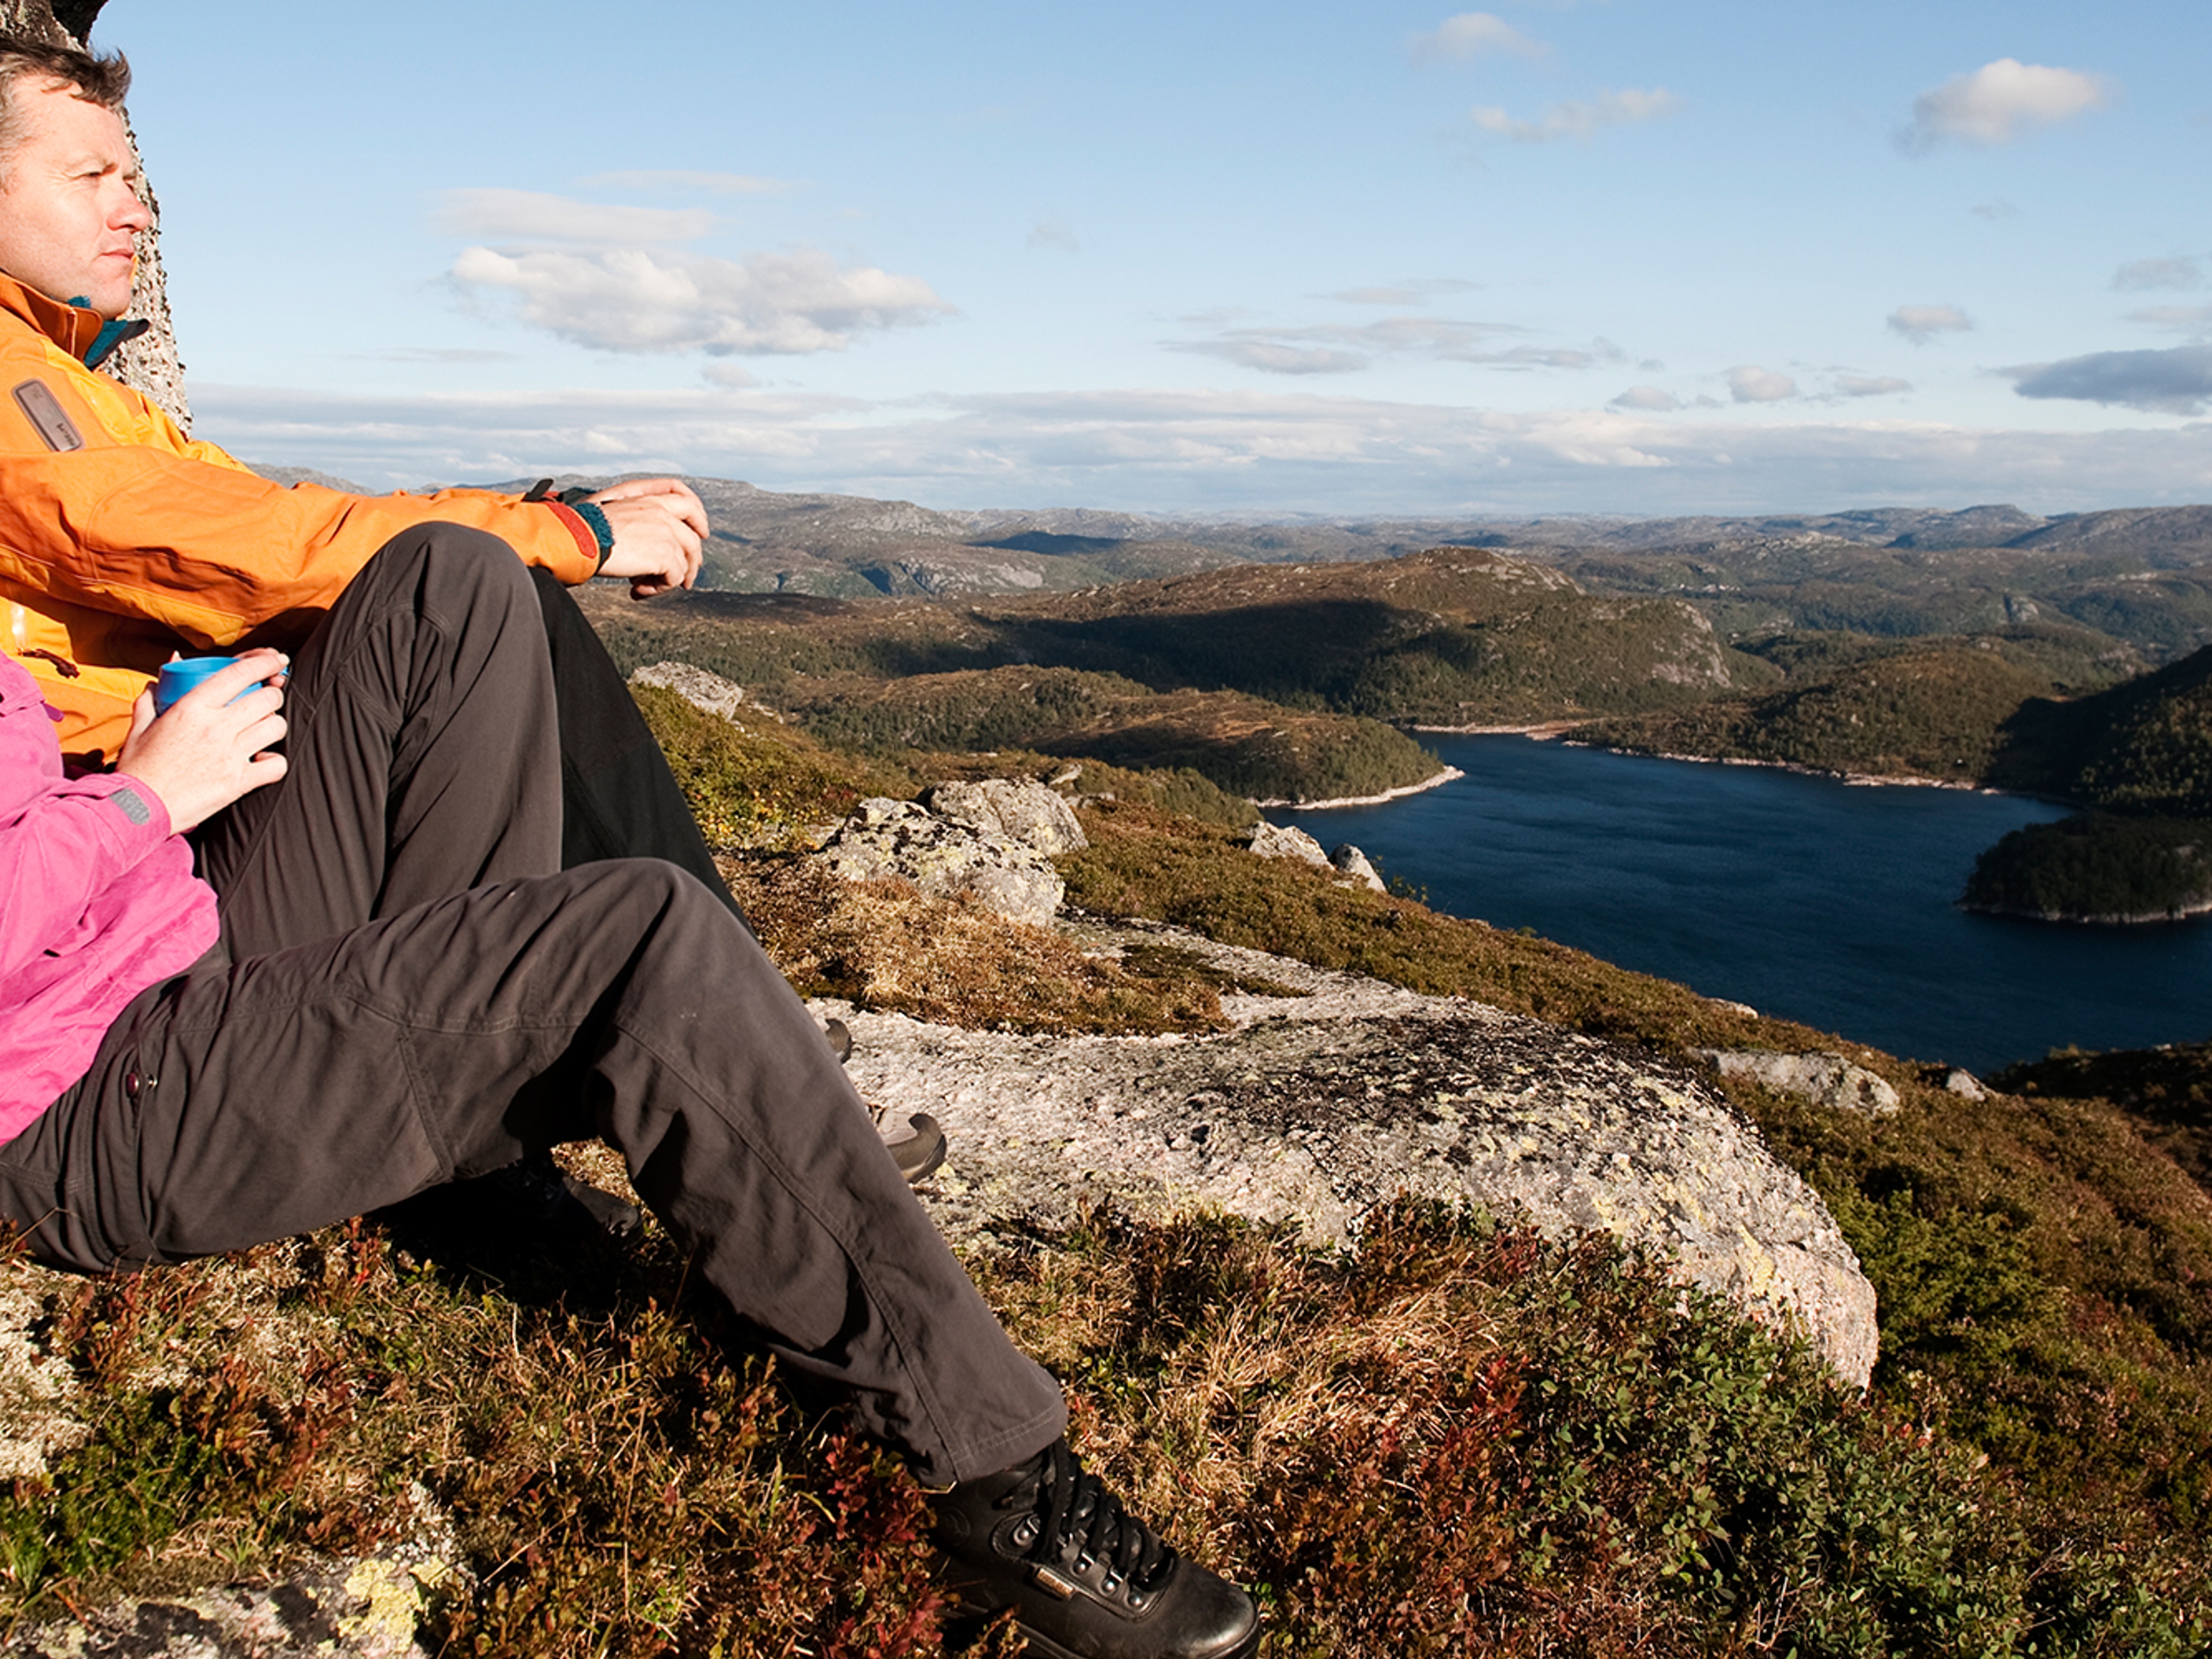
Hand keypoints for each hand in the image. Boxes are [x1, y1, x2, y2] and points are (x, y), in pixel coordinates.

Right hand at [114, 650, 288, 832]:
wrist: (137, 808)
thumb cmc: (139, 767)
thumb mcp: (140, 725)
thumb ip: (154, 694)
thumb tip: (168, 666)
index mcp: (192, 707)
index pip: (240, 673)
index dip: (266, 662)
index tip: (277, 660)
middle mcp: (215, 727)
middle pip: (268, 698)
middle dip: (273, 696)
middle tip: (266, 701)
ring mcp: (230, 755)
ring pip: (276, 727)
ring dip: (273, 726)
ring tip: (261, 730)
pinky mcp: (239, 782)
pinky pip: (277, 764)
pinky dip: (274, 762)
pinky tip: (261, 760)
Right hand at [590, 478, 708, 598]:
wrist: (577, 538)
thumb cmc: (582, 528)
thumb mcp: (609, 512)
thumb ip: (632, 518)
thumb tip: (641, 541)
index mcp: (647, 498)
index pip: (684, 498)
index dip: (698, 516)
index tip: (701, 532)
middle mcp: (661, 511)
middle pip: (693, 538)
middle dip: (692, 562)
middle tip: (684, 579)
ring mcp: (666, 532)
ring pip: (685, 562)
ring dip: (669, 580)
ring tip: (647, 587)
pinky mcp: (665, 554)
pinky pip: (674, 578)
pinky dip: (658, 589)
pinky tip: (636, 590)